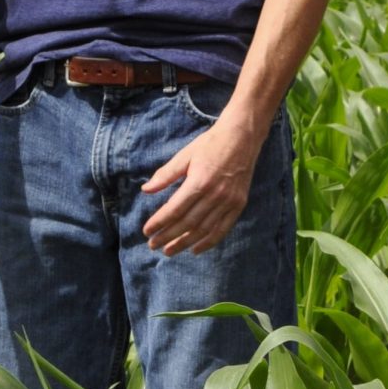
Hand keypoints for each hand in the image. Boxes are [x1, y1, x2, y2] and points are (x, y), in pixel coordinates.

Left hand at [142, 112, 262, 257]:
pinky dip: (208, 242)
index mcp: (199, 181)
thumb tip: (145, 190)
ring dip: (185, 243)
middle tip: (153, 245)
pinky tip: (195, 249)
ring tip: (169, 251)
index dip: (159, 222)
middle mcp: (215, 195)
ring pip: (204, 229)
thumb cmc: (210, 144)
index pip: (175, 209)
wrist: (242, 137)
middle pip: (187, 223)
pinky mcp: (239, 204)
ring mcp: (229, 201)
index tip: (146, 231)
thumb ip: (166, 174)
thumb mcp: (185, 155)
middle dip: (168, 236)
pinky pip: (222, 229)